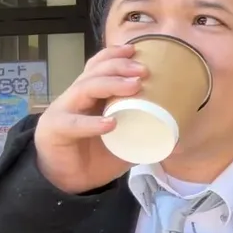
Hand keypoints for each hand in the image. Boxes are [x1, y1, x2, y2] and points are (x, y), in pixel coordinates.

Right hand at [34, 43, 147, 194]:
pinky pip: (73, 123)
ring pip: (84, 89)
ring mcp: (62, 112)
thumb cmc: (96, 156)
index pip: (97, 67)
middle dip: (119, 67)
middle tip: (143, 71)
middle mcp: (74, 98)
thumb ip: (144, 135)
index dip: (114, 55)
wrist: (71, 182)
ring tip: (134, 87)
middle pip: (94, 73)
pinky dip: (92, 123)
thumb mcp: (126, 142)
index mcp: (89, 95)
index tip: (136, 50)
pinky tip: (110, 123)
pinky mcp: (55, 131)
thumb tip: (177, 136)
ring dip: (110, 85)